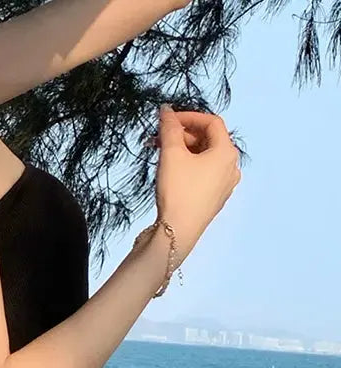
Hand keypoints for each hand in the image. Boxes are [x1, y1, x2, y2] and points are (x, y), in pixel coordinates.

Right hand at [151, 104, 240, 261]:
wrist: (177, 234)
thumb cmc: (178, 191)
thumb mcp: (172, 154)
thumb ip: (170, 127)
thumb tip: (166, 109)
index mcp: (227, 152)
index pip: (212, 122)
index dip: (189, 116)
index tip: (167, 119)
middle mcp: (231, 167)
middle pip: (209, 140)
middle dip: (184, 135)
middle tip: (160, 137)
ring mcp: (224, 185)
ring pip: (205, 158)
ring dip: (184, 150)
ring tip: (162, 153)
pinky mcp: (214, 200)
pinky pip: (204, 174)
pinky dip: (189, 166)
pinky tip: (171, 171)